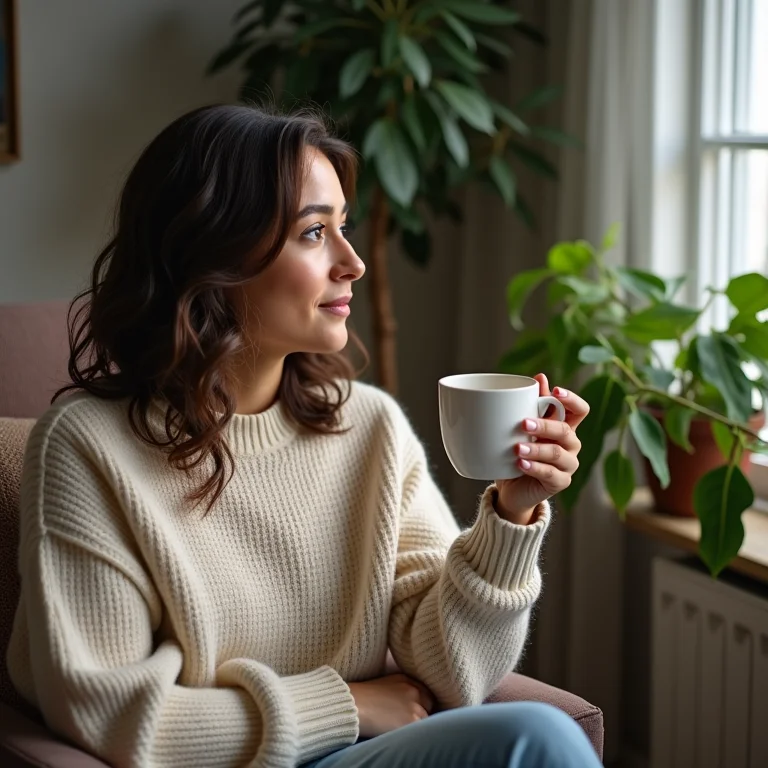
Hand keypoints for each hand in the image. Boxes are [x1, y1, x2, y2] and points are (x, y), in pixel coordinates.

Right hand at [348, 673, 434, 737]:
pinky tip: (401, 731)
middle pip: (428, 705)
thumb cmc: (362, 697)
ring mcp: (414, 706)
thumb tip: (405, 703)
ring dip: (417, 723)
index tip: (418, 709)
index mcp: (406, 679)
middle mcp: (413, 690)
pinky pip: (421, 729)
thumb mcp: (384, 684)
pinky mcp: (411, 721)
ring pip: (425, 719)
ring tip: (401, 726)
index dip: (422, 702)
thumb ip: (400, 689)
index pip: (425, 692)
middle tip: (409, 720)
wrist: (353, 704)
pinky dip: (414, 732)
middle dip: (422, 712)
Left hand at [495, 373, 589, 524]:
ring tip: (517, 448)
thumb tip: (540, 376)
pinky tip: (521, 464)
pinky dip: (534, 468)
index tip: (555, 391)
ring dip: (536, 449)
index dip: (572, 399)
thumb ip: (533, 404)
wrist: (513, 487)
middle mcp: (571, 444)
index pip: (580, 410)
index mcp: (565, 426)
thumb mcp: (523, 427)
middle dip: (544, 425)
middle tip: (523, 423)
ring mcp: (568, 464)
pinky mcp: (560, 482)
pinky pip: (550, 473)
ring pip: (556, 453)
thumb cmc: (519, 452)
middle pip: (565, 430)